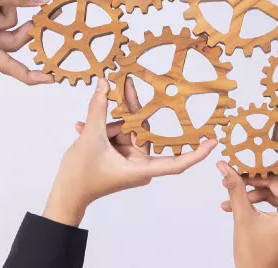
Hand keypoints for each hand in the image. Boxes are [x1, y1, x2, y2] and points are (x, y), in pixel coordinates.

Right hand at [44, 78, 216, 224]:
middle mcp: (139, 166)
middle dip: (125, 117)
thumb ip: (98, 109)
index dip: (196, 152)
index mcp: (141, 168)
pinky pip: (116, 137)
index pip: (177, 162)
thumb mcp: (90, 138)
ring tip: (86, 127)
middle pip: (141, 133)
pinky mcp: (118, 158)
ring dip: (106, 126)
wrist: (65, 193)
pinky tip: (82, 128)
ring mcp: (129, 162)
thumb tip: (104, 85)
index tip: (213, 141)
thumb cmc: (81, 177)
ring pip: (125, 132)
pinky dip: (102, 132)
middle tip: (125, 85)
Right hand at [218, 123, 277, 267]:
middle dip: (256, 181)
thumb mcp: (242, 218)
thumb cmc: (254, 255)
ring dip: (254, 193)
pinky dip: (260, 203)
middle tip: (235, 174)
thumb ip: (235, 189)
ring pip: (276, 195)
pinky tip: (239, 204)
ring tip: (232, 195)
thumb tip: (224, 166)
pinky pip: (277, 205)